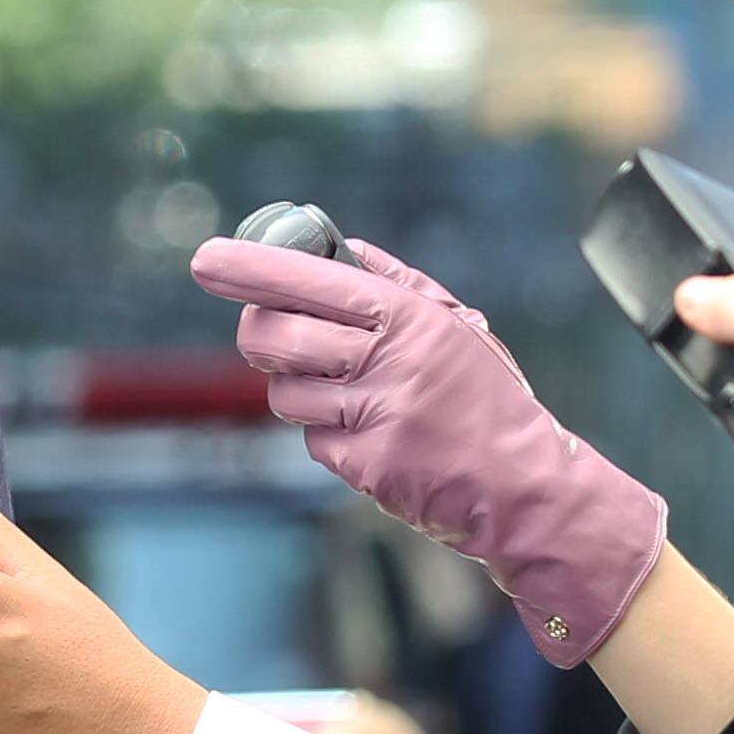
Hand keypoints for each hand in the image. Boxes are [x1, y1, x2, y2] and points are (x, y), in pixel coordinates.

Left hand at [188, 234, 666, 668]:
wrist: (527, 485)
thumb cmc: (489, 399)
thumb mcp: (459, 329)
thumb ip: (402, 285)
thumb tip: (349, 247)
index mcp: (406, 317)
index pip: (309, 281)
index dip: (250, 269)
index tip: (206, 259)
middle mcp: (386, 361)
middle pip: (274, 337)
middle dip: (257, 333)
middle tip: (270, 334)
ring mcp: (374, 416)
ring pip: (283, 394)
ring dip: (299, 392)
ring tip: (348, 395)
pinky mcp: (366, 465)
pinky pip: (313, 440)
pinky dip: (330, 435)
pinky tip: (373, 435)